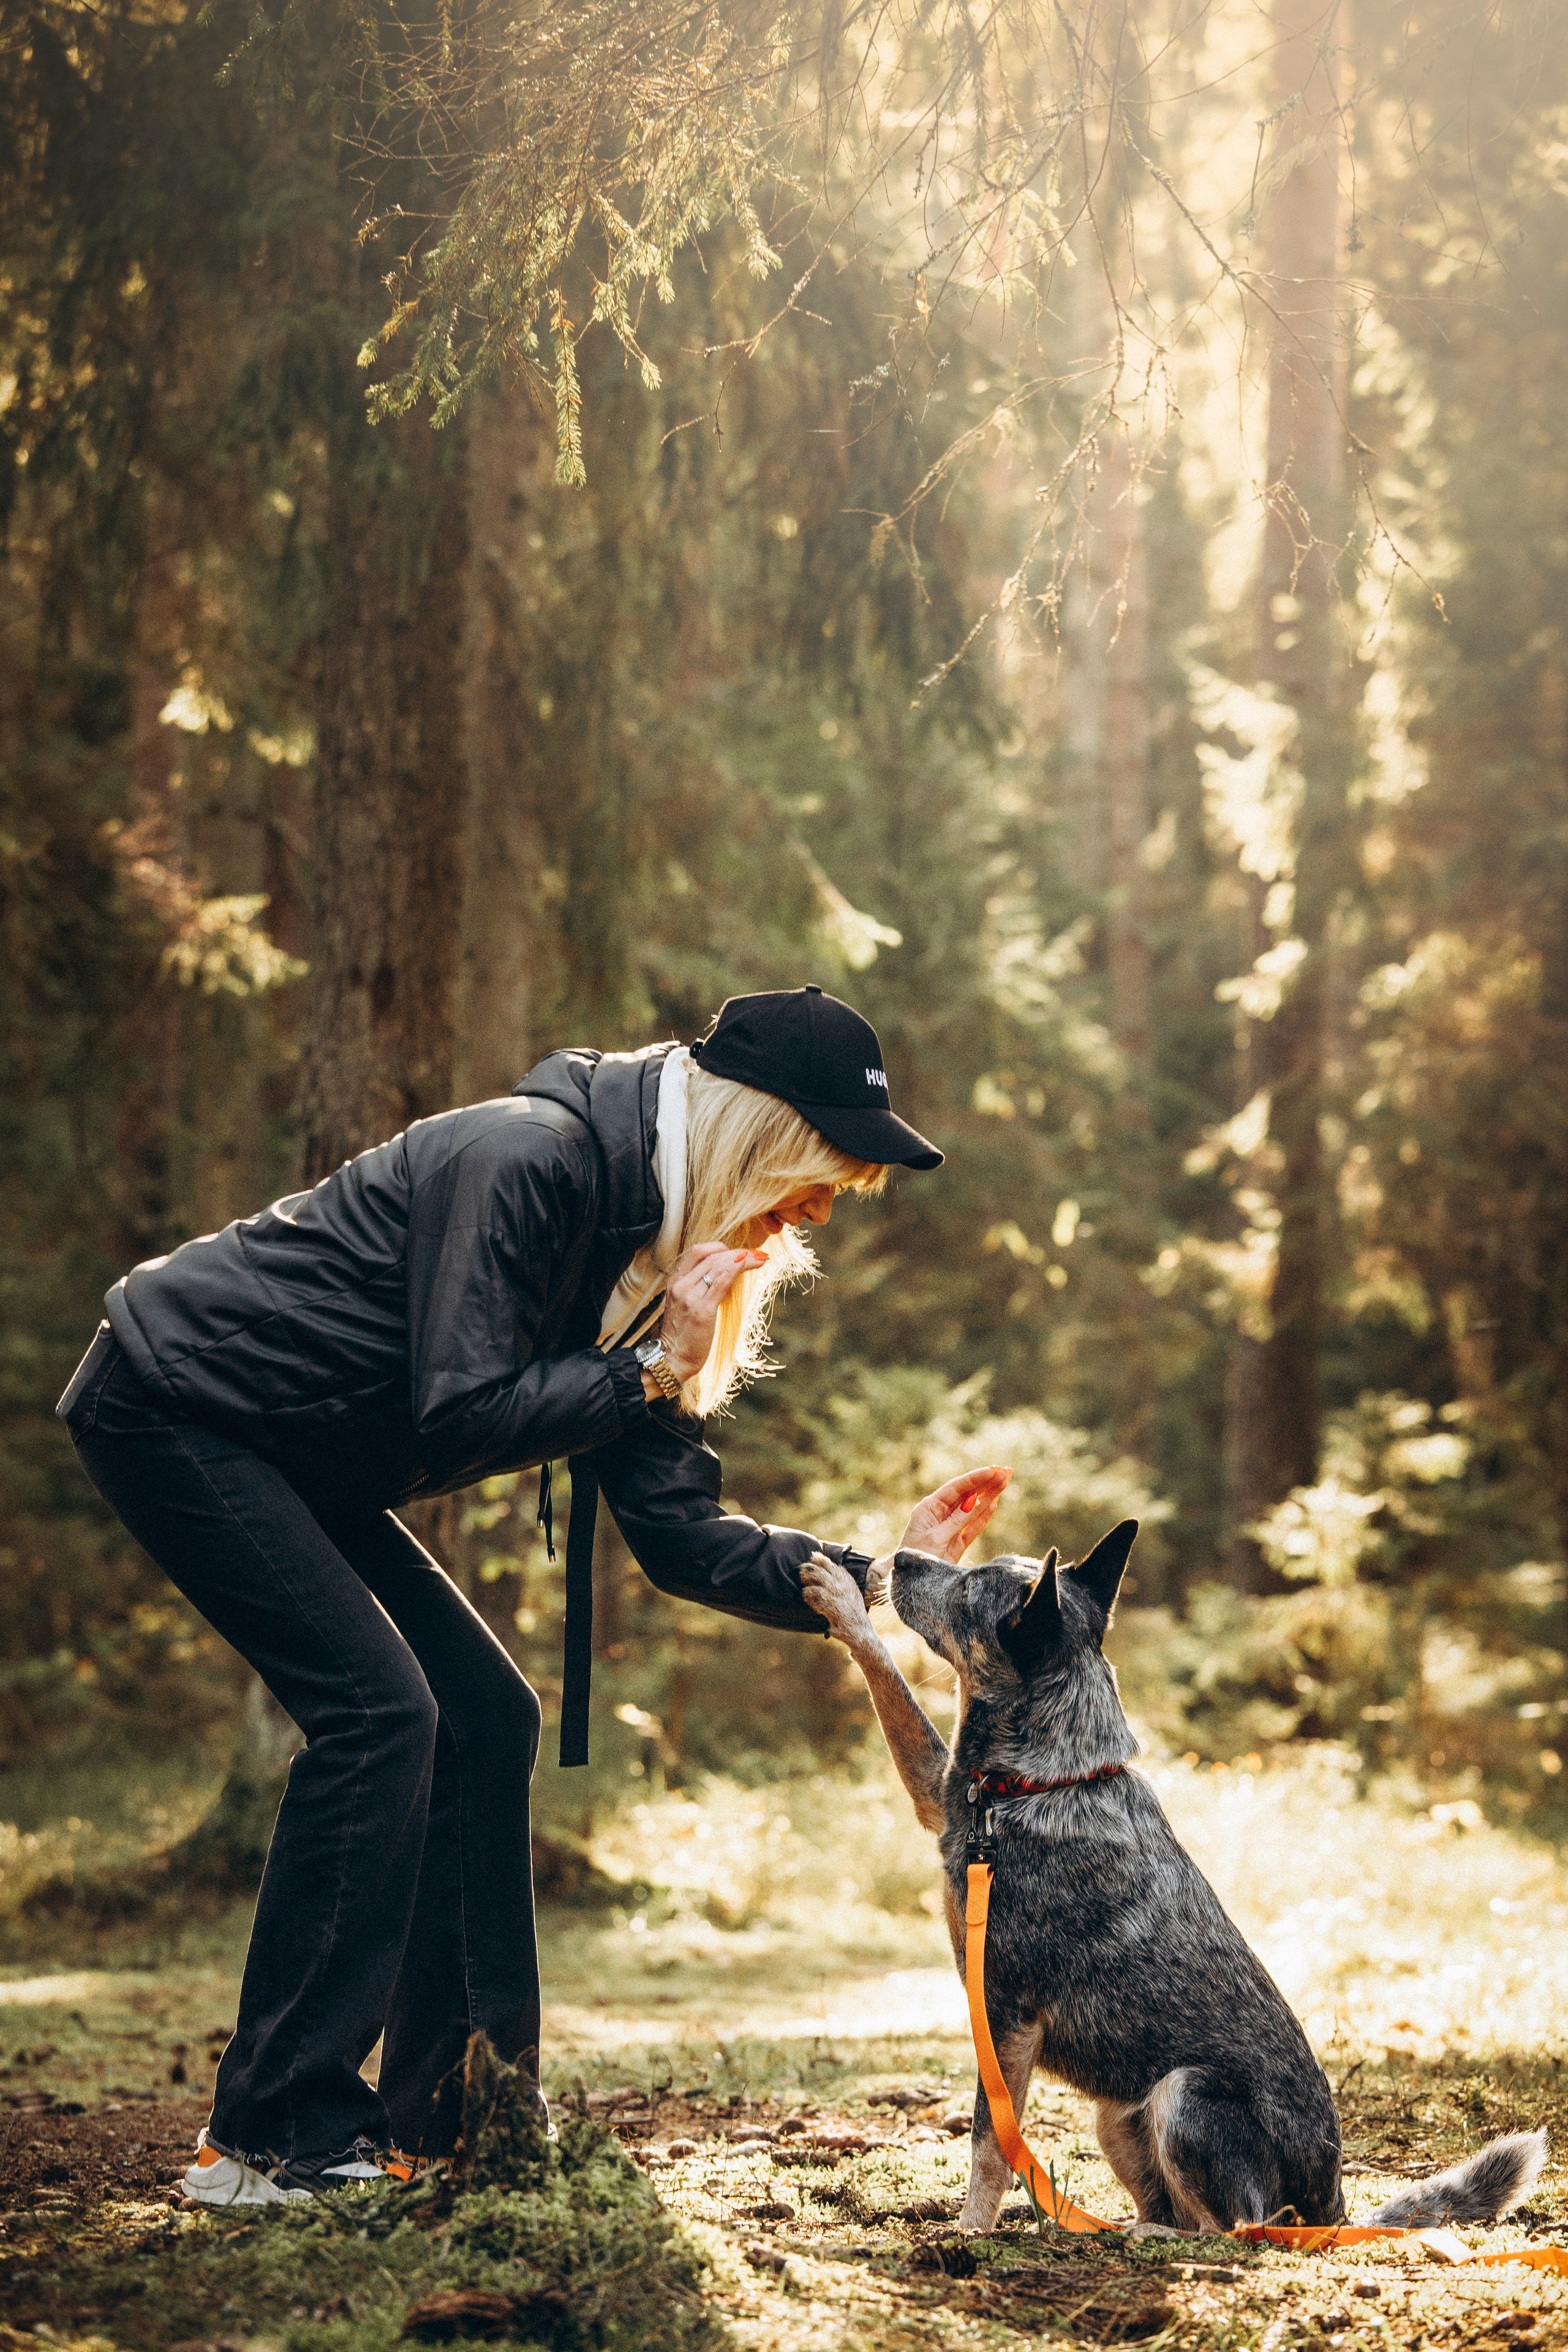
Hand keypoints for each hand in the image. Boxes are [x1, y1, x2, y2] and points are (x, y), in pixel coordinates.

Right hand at [655, 1241, 767, 1383]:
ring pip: (719, 1265)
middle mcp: (681, 1285)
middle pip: (711, 1256)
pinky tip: (752, 1264)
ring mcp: (690, 1297)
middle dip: (737, 1252)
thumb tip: (726, 1277)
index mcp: (675, 1282)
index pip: (697, 1251)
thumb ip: (700, 1288)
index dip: (719, 1247)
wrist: (672, 1359)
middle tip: (756, 1254)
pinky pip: (723, 1281)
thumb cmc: (683, 1335)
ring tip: (760, 1258)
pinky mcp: (702, 1310)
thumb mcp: (686, 1305)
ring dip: (744, 1258)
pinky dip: (739, 1268)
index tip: (736, 1253)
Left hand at [800, 1552, 872, 1645]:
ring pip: (820, 1580)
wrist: (861, 1633)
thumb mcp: (852, 1596)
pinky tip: (805, 1596)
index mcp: (849, 1583)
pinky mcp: (833, 1607)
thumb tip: (830, 1573)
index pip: (834, 1567)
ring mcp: (839, 1596)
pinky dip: (809, 1595)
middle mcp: (845, 1587)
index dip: (823, 1560)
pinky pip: (817, 1596)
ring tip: (801, 1580)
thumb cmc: (853, 1616)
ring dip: (808, 1579)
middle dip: (811, 1568)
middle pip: (825, 1571)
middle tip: (801, 1569)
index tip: (813, 1556)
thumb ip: (843, 1585)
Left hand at [898, 1465, 1010, 1564]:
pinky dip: (984, 1516)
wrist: (909, 1582)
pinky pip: (973, 1526)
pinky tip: (995, 1503)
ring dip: (989, 1496)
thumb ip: (957, 1520)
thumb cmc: (916, 1556)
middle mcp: (940, 1514)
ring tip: (1005, 1482)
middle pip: (966, 1495)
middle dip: (986, 1483)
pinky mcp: (956, 1542)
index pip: (956, 1488)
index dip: (976, 1478)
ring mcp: (949, 1528)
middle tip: (1007, 1472)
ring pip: (972, 1509)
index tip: (993, 1470)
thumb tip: (974, 1500)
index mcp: (929, 1508)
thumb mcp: (936, 1538)